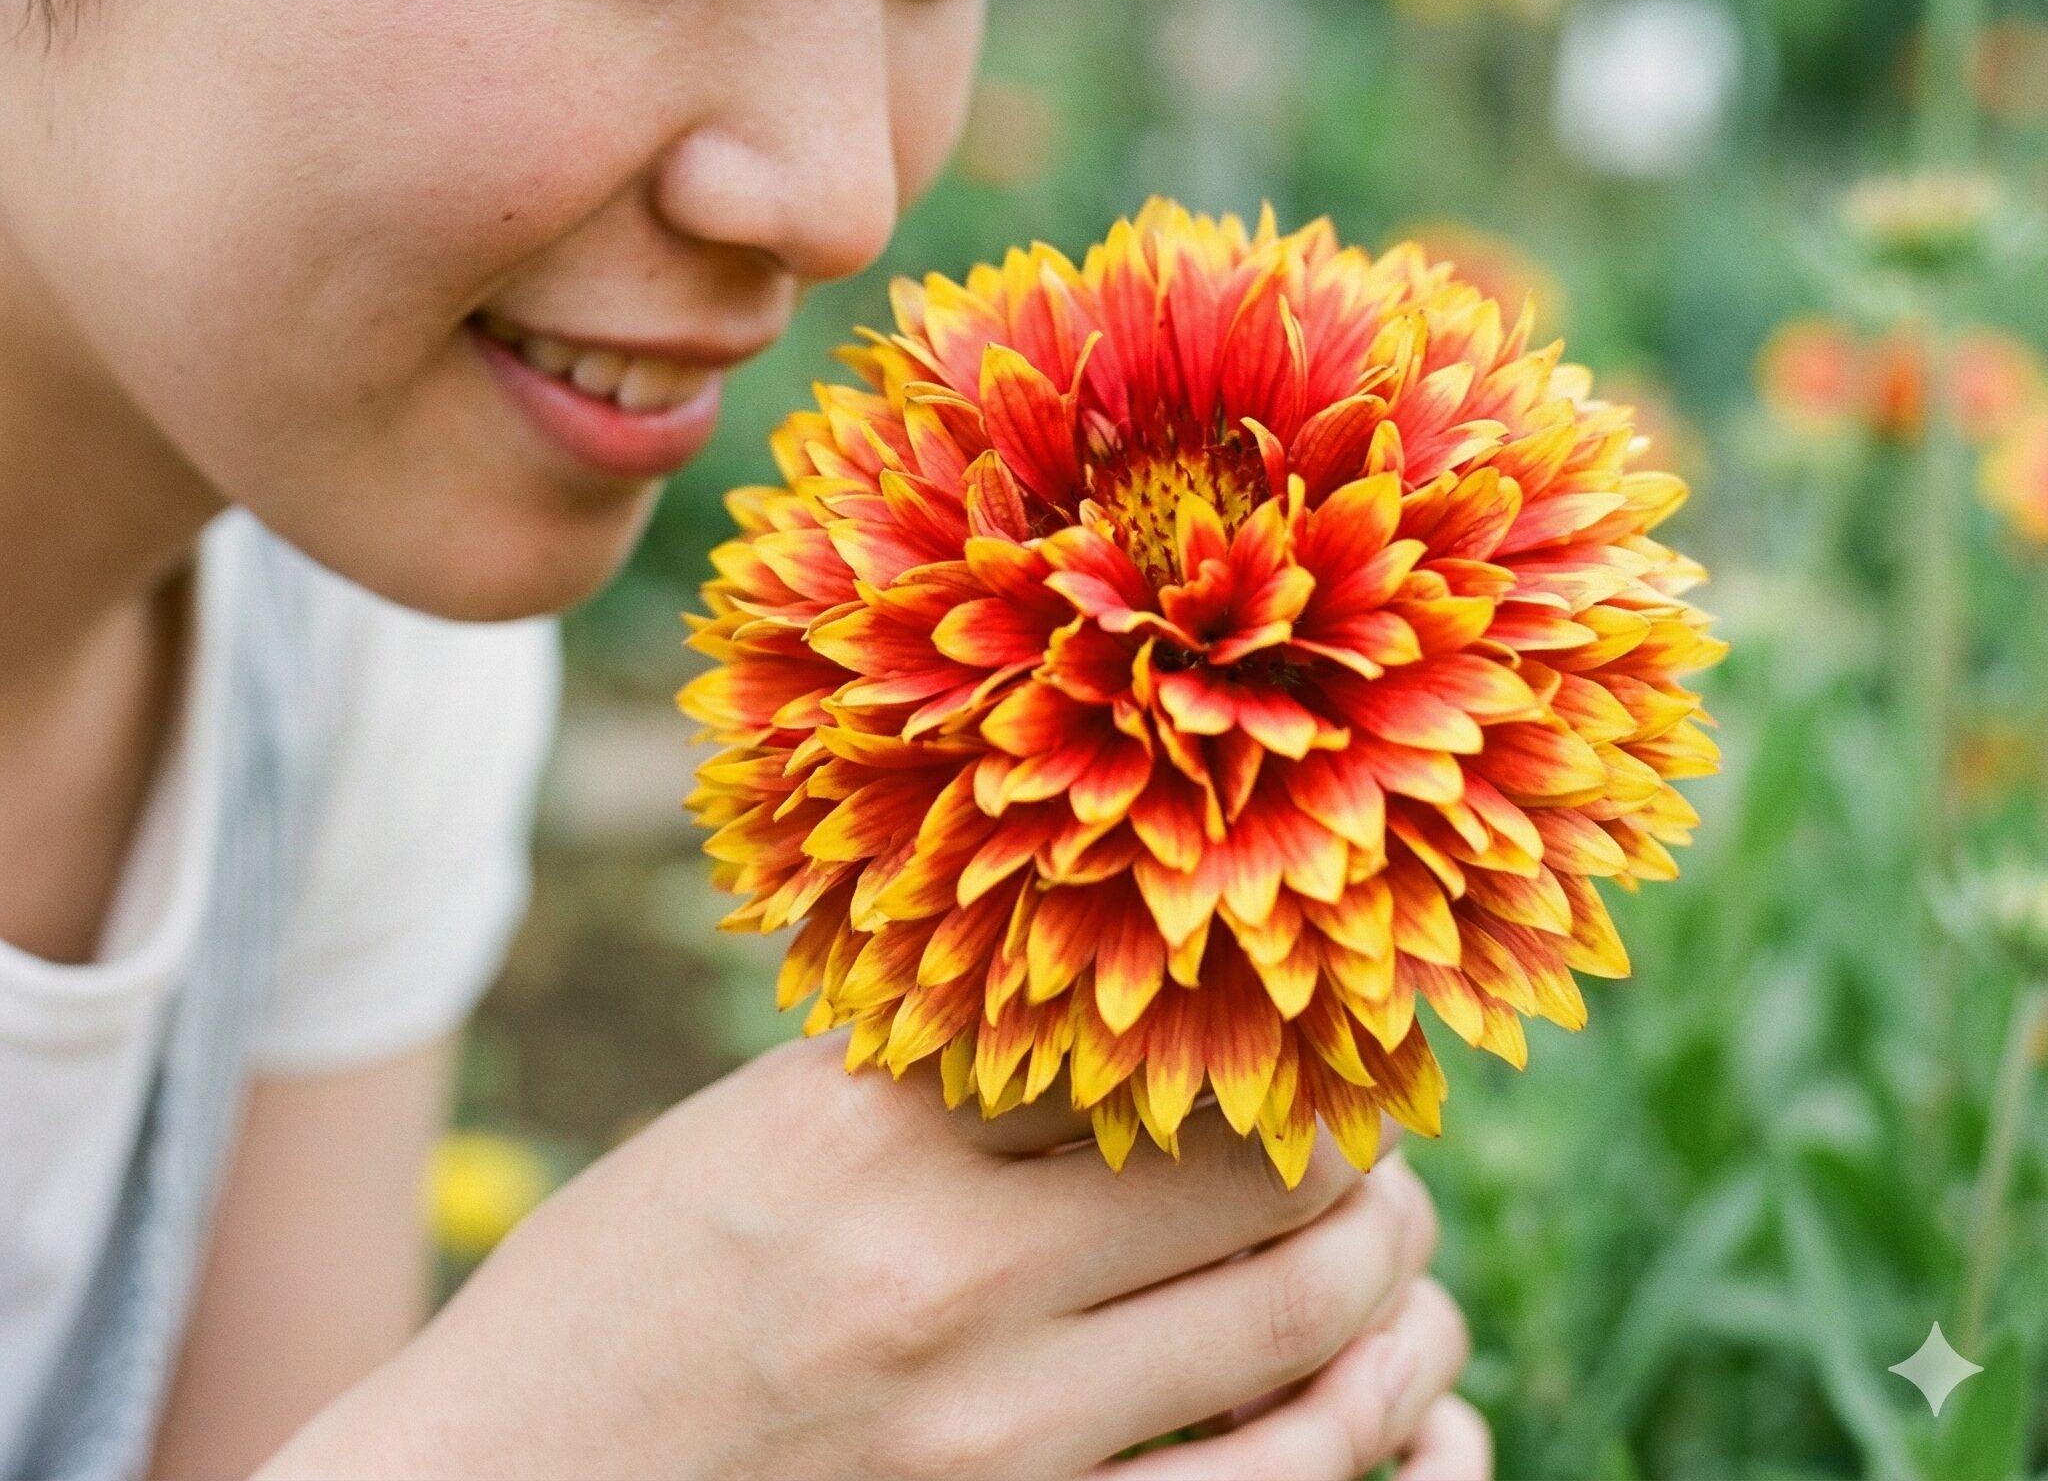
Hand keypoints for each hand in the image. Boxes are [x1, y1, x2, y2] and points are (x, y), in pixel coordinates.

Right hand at [260, 1030, 1488, 1480]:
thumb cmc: (622, 1292)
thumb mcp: (758, 1130)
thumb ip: (939, 1070)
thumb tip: (1135, 1007)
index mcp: (879, 1128)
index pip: (1159, 1043)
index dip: (1279, 1032)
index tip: (1325, 1030)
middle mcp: (949, 1277)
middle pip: (1265, 1193)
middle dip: (1366, 1166)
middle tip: (1386, 1155)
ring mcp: (992, 1448)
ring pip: (1304, 1354)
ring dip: (1399, 1303)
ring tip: (1411, 1275)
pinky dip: (1382, 1451)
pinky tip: (1412, 1415)